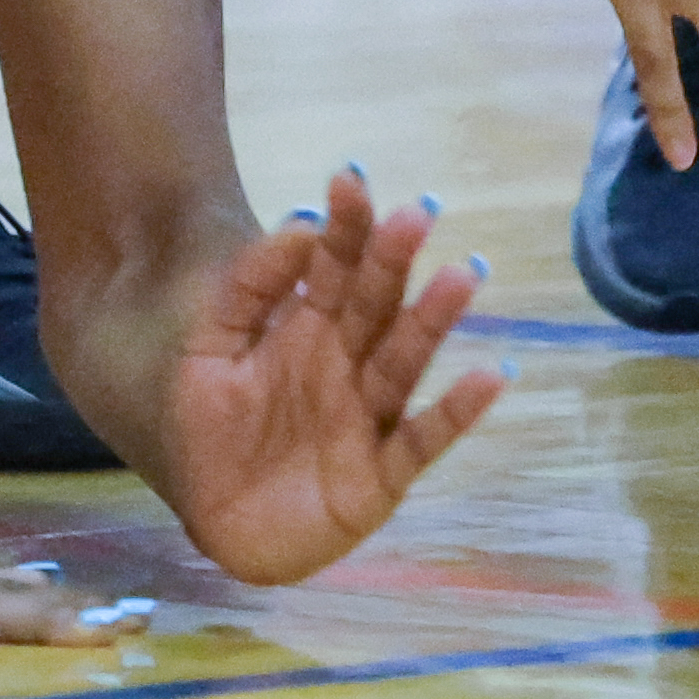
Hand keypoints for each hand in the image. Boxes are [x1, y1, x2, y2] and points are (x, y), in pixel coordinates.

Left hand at [143, 170, 503, 588]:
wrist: (212, 521)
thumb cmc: (212, 432)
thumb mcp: (208, 349)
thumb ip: (245, 289)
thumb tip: (300, 222)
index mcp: (306, 330)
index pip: (331, 268)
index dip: (344, 226)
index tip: (352, 177)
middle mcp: (345, 365)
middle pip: (374, 306)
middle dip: (393, 261)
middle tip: (418, 211)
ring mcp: (367, 418)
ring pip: (404, 361)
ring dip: (433, 321)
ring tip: (463, 275)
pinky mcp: (381, 476)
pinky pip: (422, 440)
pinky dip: (457, 411)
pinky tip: (490, 374)